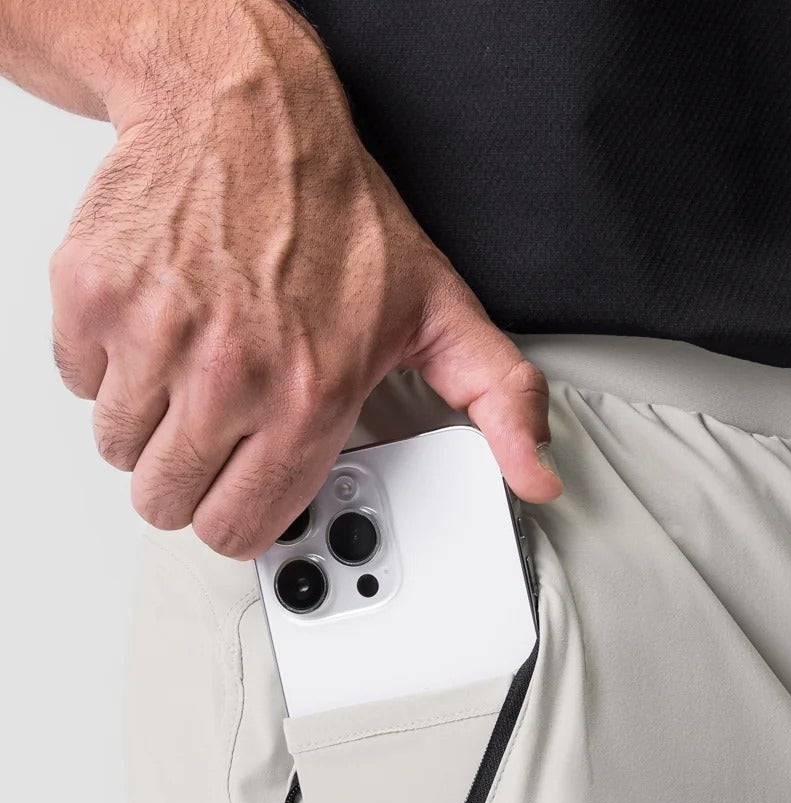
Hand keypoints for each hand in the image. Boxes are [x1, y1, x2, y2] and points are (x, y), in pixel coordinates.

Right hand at [48, 0, 561, 559]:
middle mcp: (229, 375)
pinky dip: (105, 365)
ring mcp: (153, 335)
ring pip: (119, 449)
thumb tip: (538, 474)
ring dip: (148, 425)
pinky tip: (157, 327)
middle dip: (189, 481)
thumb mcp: (440, 310)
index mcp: (310, 397)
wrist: (247, 111)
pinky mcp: (93, 297)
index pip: (240, 529)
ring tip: (192, 372)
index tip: (245, 491)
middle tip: (217, 431)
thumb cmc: (336, 214)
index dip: (240, 519)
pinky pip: (77, 381)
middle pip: (167, 501)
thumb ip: (498, 400)